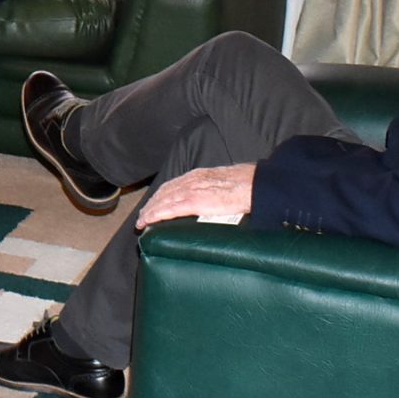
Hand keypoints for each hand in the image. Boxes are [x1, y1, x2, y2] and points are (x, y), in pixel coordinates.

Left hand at [135, 163, 255, 228]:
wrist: (255, 184)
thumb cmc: (246, 184)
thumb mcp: (223, 183)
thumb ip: (213, 189)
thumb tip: (213, 199)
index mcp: (198, 175)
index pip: (172, 185)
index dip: (160, 196)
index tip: (152, 205)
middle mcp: (191, 180)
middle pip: (163, 192)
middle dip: (151, 205)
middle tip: (142, 217)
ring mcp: (191, 190)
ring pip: (162, 200)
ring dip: (150, 211)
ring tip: (142, 222)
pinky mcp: (194, 201)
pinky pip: (170, 208)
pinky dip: (156, 214)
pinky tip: (148, 221)